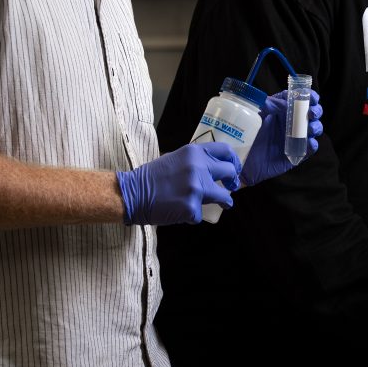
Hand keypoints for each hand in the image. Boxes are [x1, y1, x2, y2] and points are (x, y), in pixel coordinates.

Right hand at [116, 142, 240, 225]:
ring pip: (223, 196)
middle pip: (229, 172)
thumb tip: (212, 167)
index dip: (234, 161)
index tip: (235, 168)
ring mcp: (196, 188)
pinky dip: (193, 215)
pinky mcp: (192, 207)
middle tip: (232, 187)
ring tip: (223, 204)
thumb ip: (194, 161)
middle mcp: (198, 167)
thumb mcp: (175, 158)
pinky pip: (200, 214)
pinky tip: (181, 212)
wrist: (132, 194)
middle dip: (233, 182)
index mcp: (194, 152)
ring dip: (225, 201)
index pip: (225, 151)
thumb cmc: (151, 177)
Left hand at [241, 89, 323, 185]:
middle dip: (316, 111)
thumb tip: (287, 101)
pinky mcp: (296, 153)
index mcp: (284, 110)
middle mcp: (292, 123)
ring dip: (316, 127)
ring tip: (310, 129)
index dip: (310, 96)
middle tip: (312, 113)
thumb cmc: (247, 133)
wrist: (240, 159)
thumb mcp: (255, 113)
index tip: (312, 97)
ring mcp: (295, 138)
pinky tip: (310, 143)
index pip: (302, 99)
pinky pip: (310, 149)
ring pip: (314, 130)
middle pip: (312, 113)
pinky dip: (313, 145)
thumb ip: (269, 104)